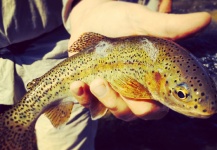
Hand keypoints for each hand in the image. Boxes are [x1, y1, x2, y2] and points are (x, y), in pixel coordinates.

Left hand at [68, 0, 210, 120]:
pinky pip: (88, 103)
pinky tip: (77, 85)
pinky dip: (82, 97)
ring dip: (104, 100)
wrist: (93, 18)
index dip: (155, 108)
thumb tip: (205, 19)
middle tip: (111, 84)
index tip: (150, 100)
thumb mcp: (143, 22)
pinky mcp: (92, 90)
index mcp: (150, 80)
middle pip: (134, 113)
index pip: (158, 106)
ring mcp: (112, 91)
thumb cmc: (121, 20)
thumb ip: (169, 27)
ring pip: (112, 111)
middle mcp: (132, 90)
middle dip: (124, 105)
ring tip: (95, 81)